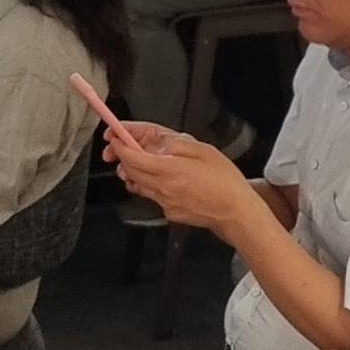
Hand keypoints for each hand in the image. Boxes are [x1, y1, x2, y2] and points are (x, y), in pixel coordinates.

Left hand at [108, 124, 256, 233]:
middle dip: (121, 157)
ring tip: (140, 161)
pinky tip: (163, 179)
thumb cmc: (225, 181)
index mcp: (168, 170)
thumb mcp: (203, 150)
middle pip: (130, 171)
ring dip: (133, 171)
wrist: (235, 212)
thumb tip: (156, 142)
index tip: (114, 136)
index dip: (119, 144)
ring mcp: (164, 203)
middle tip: (118, 145)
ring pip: (138, 185)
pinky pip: (152, 196)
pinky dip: (150, 185)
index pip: (132, 156)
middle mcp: (162, 188)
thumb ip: (176, 144)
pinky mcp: (169, 213)